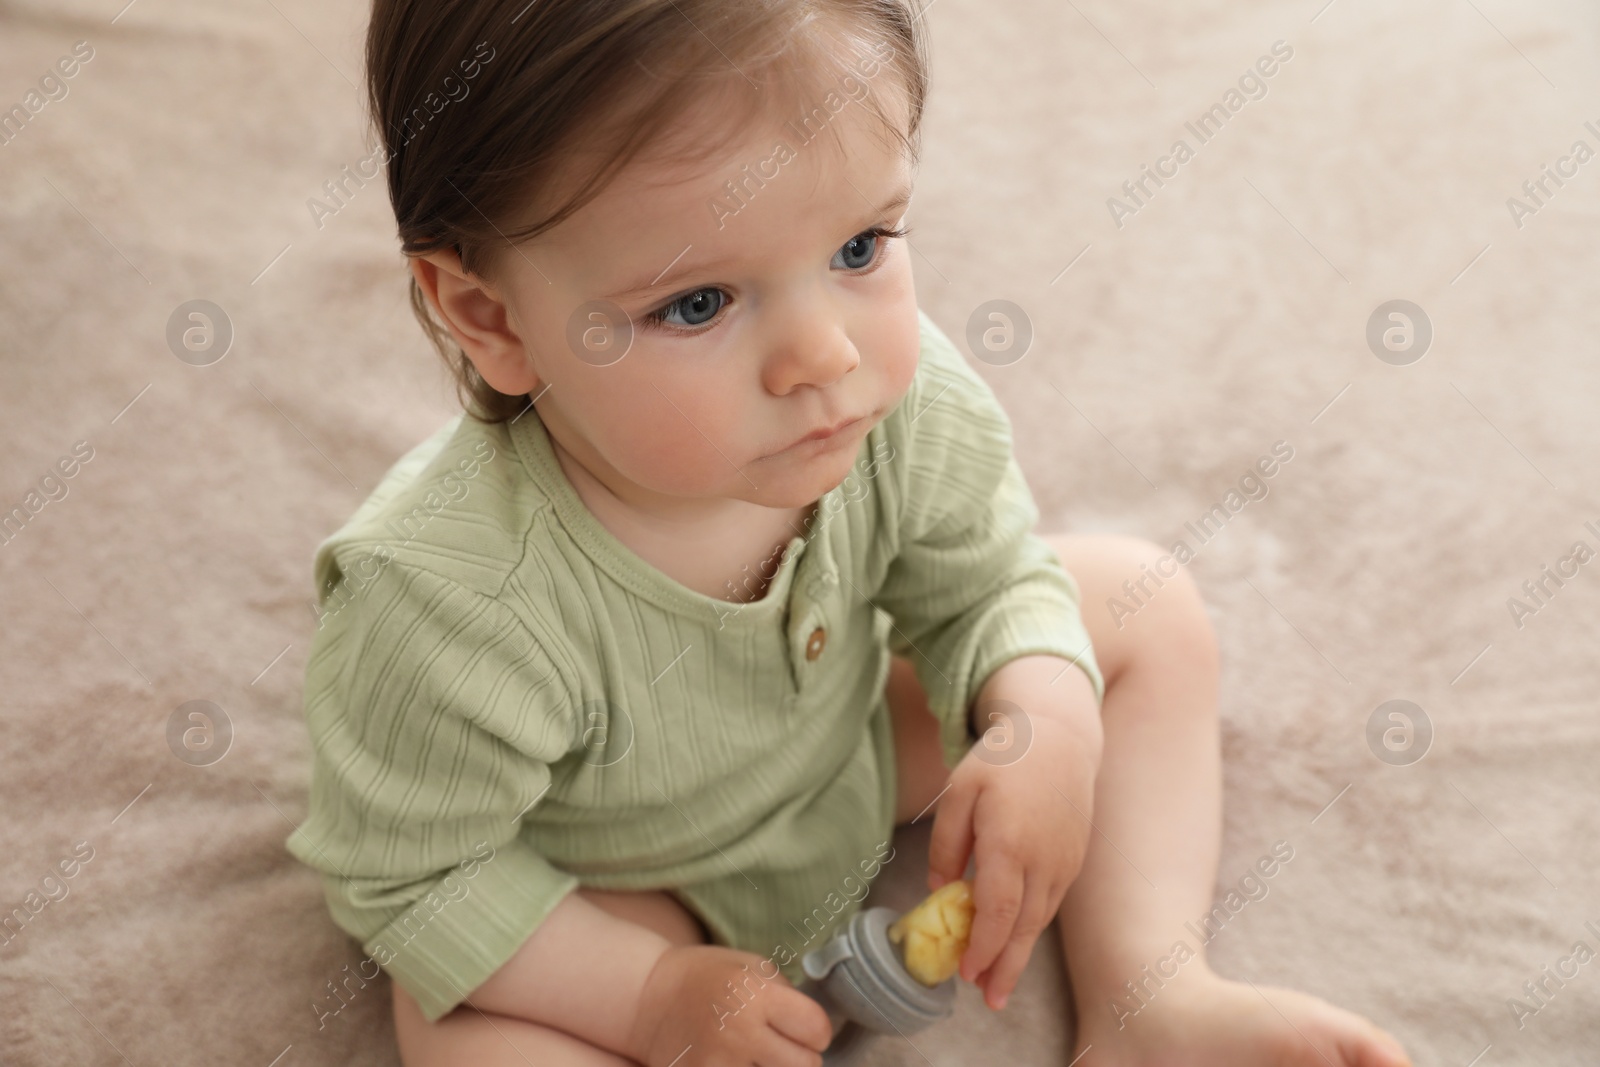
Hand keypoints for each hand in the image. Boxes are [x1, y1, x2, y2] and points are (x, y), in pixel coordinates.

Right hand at [625, 943, 833, 1066]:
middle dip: (802, 1058)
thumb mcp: (753, 967)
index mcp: (756, 994)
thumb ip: (787, 996)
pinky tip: (742, 1064)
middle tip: (784, 1047)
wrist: (649, 998)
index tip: (805, 1029)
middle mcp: (739, 1032)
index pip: (817, 1029)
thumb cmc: (707, 977)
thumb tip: (819, 1030)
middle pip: (805, 1066)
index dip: (817, 1031)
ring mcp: (718, 1064)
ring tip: (761, 1057)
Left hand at [926, 658, 1102, 1010]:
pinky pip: (1050, 901)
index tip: (967, 973)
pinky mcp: (1074, 859)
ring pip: (1040, 919)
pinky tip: (1014, 938)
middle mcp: (1044, 860)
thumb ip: (946, 844)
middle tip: (989, 1000)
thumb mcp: (959, 792)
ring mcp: (1064, 861)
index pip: (998, 911)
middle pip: (1023, 927)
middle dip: (1005, 967)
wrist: (1060, 738)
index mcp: (1010, 843)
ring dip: (1019, 952)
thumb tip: (941, 891)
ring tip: (998, 982)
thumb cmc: (1002, 760)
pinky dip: (1032, 925)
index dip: (983, 947)